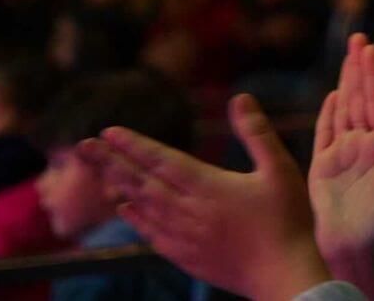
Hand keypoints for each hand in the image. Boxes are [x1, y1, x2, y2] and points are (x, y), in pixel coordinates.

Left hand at [77, 94, 327, 300]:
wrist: (286, 275)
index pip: (163, 160)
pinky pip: (152, 234)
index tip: (108, 131)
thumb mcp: (280, 168)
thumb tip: (239, 97)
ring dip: (119, 186)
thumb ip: (256, 132)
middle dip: (112, 161)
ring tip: (100, 171)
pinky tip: (127, 209)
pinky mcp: (189, 257)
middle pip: (142, 182)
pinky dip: (136, 218)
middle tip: (84, 145)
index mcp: (210, 187)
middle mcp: (190, 211)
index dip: (135, 145)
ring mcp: (186, 237)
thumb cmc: (289, 220)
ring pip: (144, 207)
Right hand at [309, 33, 373, 299]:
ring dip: (346, 82)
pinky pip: (325, 133)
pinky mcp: (324, 166)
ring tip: (348, 57)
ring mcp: (344, 154)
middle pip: (361, 98)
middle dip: (359, 68)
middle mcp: (365, 144)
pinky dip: (328, 113)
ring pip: (344, 109)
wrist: (360, 249)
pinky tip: (332, 95)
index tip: (371, 47)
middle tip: (359, 38)